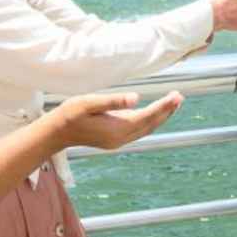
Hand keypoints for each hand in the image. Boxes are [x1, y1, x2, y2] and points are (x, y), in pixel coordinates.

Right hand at [49, 91, 182, 149]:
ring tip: (173, 103)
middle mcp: (121, 138)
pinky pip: (139, 130)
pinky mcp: (115, 140)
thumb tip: (136, 98)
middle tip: (180, 96)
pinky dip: (150, 121)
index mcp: (117, 129)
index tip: (177, 95)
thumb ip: (113, 101)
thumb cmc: (70, 114)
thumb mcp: (89, 102)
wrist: (56, 133)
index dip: (164, 106)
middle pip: (150, 124)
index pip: (147, 116)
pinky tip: (154, 113)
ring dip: (160, 117)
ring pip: (146, 129)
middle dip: (167, 111)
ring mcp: (118, 141)